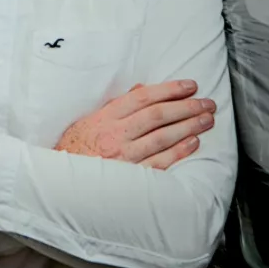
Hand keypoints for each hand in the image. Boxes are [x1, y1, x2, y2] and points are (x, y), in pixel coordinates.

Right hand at [54, 80, 215, 168]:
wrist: (62, 182)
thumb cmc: (76, 148)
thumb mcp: (91, 120)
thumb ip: (116, 106)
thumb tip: (140, 91)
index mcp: (105, 118)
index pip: (142, 98)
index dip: (168, 90)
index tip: (189, 86)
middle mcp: (115, 135)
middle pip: (157, 116)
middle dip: (186, 107)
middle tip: (206, 102)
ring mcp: (124, 156)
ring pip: (162, 138)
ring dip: (188, 127)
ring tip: (206, 119)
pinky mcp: (131, 176)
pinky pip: (160, 162)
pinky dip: (179, 152)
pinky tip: (193, 143)